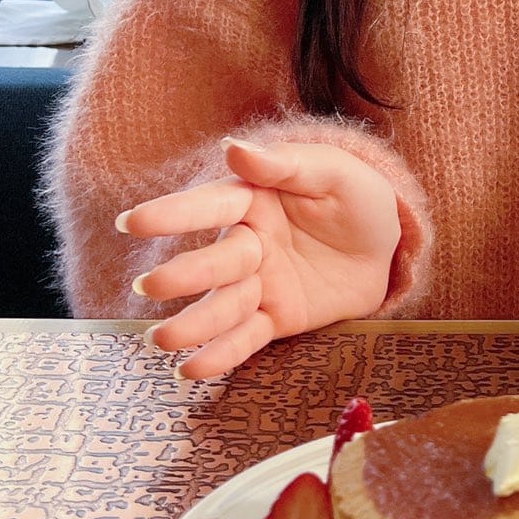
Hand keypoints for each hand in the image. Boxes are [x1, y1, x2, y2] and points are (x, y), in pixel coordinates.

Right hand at [117, 140, 401, 381]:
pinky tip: (190, 370)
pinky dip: (221, 355)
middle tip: (150, 286)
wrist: (387, 245)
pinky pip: (247, 337)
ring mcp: (260, 283)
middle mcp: (248, 242)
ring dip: (193, 324)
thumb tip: (234, 148)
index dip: (172, 213)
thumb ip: (286, 165)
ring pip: (224, 305)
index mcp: (254, 199)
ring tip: (161, 341)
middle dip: (184, 274)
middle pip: (215, 261)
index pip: (210, 205)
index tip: (131, 222)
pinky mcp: (277, 317)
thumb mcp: (332, 171)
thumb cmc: (356, 197)